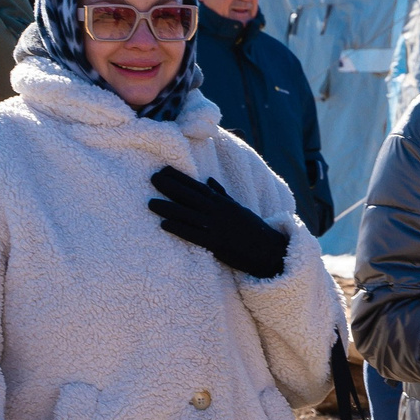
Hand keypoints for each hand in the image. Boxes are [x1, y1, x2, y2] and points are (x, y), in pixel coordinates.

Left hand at [148, 168, 289, 278]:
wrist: (269, 250)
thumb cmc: (253, 229)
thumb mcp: (238, 208)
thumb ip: (222, 195)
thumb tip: (209, 181)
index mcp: (223, 203)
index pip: (198, 187)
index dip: (180, 178)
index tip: (164, 169)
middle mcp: (219, 211)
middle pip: (191, 196)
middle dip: (171, 186)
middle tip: (153, 177)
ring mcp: (217, 227)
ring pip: (188, 214)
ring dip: (168, 208)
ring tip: (150, 202)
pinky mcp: (216, 243)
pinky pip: (193, 234)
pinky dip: (178, 228)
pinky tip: (164, 224)